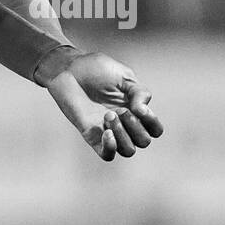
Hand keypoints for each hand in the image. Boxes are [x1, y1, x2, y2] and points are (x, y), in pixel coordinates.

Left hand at [43, 51, 163, 159]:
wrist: (69, 69)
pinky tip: (106, 132)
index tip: (139, 107)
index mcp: (135, 110)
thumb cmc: (96, 70)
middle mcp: (124, 124)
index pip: (155, 129)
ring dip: (123, 135)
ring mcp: (107, 131)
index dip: (153, 122)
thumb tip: (143, 111)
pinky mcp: (91, 135)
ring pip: (128, 150)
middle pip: (143, 141)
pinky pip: (107, 155)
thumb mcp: (125, 77)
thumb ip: (140, 93)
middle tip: (119, 110)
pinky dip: (111, 148)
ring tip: (108, 115)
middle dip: (136, 126)